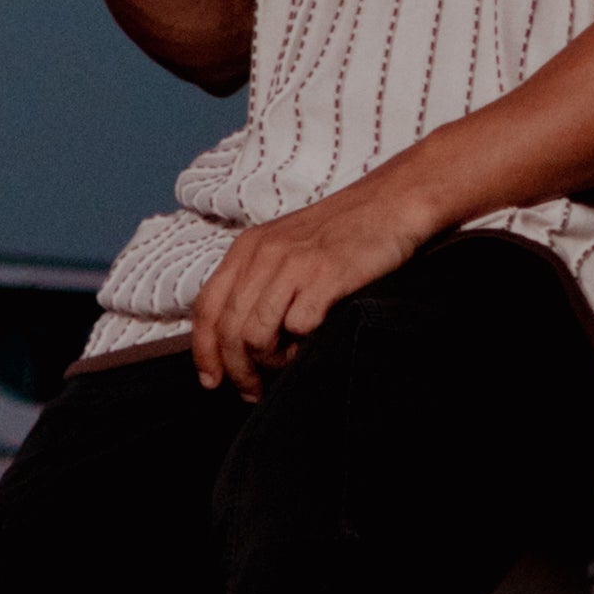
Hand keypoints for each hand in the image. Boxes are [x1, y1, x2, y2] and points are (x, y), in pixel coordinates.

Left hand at [190, 169, 441, 394]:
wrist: (390, 204)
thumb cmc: (341, 231)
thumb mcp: (285, 247)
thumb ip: (258, 280)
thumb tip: (235, 338)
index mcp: (247, 248)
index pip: (207, 307)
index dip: (204, 351)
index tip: (211, 380)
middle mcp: (263, 254)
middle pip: (229, 330)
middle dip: (238, 370)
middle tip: (253, 390)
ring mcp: (293, 265)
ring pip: (256, 335)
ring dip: (269, 362)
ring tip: (287, 362)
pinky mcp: (325, 276)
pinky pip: (298, 328)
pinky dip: (302, 347)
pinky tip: (313, 343)